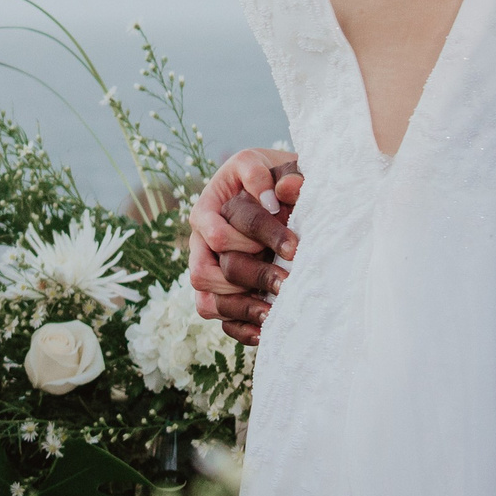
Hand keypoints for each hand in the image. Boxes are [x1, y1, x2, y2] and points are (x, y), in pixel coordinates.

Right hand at [188, 148, 302, 345]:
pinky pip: (218, 318)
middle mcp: (200, 240)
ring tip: (276, 309)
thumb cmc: (276, 178)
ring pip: (205, 300)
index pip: (219, 235)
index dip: (255, 243)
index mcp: (208, 207)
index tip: (294, 248)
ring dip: (241, 307)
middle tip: (287, 281)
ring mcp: (206, 268)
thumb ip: (281, 173)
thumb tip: (281, 191)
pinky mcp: (218, 291)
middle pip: (204, 272)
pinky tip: (267, 330)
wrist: (278, 195)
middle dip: (250, 277)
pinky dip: (239, 328)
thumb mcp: (277, 166)